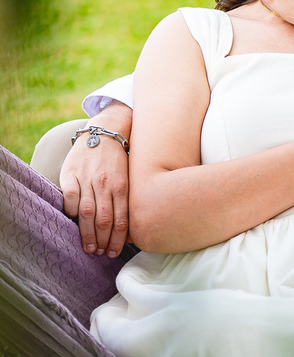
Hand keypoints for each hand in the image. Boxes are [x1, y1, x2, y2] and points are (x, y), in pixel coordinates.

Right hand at [60, 105, 131, 257]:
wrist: (104, 132)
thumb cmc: (117, 160)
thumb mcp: (128, 177)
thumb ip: (126, 198)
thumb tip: (130, 226)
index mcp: (122, 186)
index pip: (122, 219)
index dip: (118, 239)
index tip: (114, 252)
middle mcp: (106, 184)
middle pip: (104, 219)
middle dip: (103, 241)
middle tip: (101, 254)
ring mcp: (88, 179)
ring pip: (87, 213)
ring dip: (87, 234)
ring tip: (89, 248)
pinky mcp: (71, 174)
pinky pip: (70, 197)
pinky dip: (71, 211)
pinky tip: (74, 221)